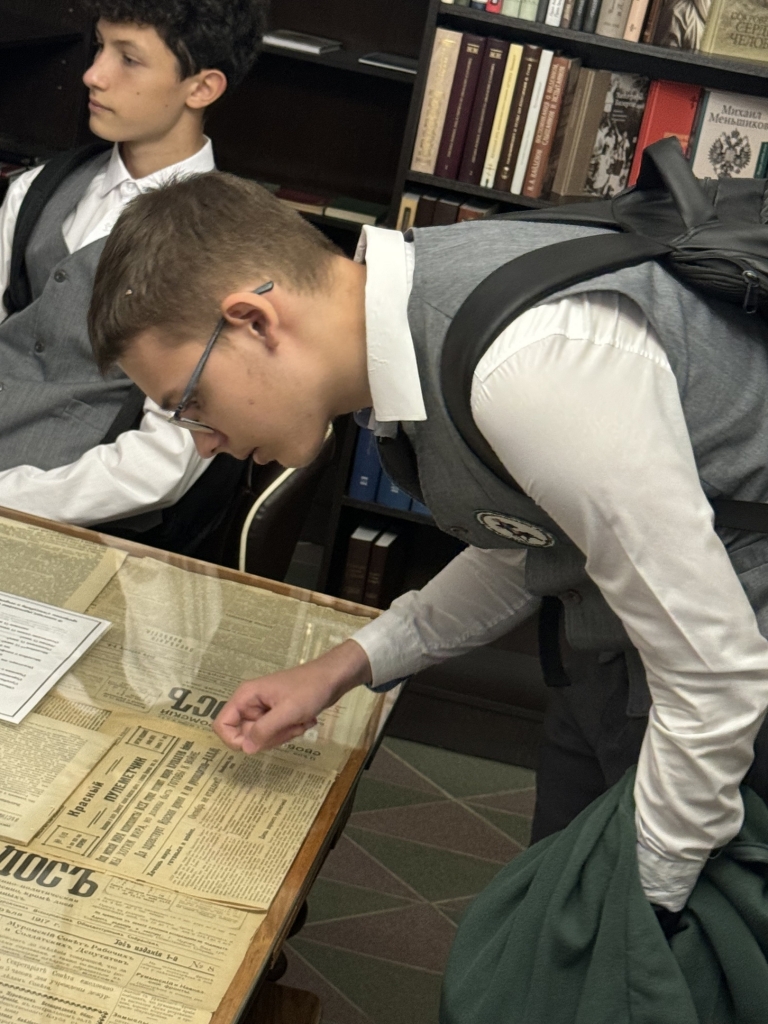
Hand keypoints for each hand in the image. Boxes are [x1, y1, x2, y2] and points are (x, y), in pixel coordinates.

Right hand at [213, 639, 371, 753]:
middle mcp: (250, 704)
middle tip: (290, 726)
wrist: (332, 677)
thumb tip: (245, 749)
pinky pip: (275, 733)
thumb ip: (264, 729)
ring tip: (299, 720)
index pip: (222, 725)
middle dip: (270, 737)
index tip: (257, 743)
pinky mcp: (276, 715)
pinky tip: (304, 720)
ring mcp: (263, 710)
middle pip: (245, 735)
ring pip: (262, 737)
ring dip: (283, 734)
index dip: (234, 740)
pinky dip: (290, 731)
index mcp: (245, 697)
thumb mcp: (288, 710)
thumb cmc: (309, 689)